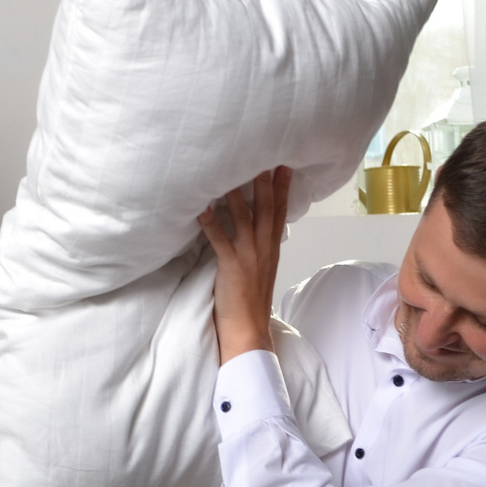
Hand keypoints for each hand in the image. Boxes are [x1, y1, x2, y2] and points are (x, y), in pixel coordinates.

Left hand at [197, 167, 291, 363]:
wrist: (249, 331)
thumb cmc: (250, 303)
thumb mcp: (260, 270)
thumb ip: (259, 248)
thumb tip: (254, 230)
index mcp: (271, 249)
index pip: (280, 212)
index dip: (282, 188)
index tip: (284, 166)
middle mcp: (263, 249)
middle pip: (266, 208)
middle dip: (265, 181)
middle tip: (264, 155)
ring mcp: (248, 256)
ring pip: (244, 217)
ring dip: (236, 193)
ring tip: (230, 169)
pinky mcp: (231, 266)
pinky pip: (219, 239)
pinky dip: (210, 222)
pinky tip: (201, 207)